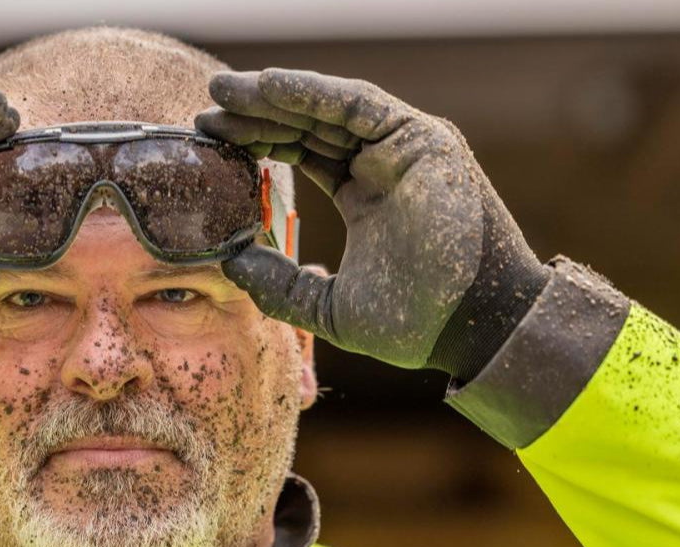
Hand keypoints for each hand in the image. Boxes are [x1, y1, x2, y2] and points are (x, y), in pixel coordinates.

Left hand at [196, 69, 548, 377]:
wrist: (473, 327)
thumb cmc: (415, 323)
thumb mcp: (329, 307)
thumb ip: (280, 286)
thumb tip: (229, 264)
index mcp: (363, 197)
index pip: (302, 153)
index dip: (258, 142)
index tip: (212, 140)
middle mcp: (382, 164)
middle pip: (309, 125)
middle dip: (256, 114)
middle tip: (206, 110)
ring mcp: (402, 148)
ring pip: (327, 109)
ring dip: (274, 96)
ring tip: (223, 92)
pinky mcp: (420, 138)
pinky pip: (357, 104)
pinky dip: (312, 92)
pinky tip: (269, 85)